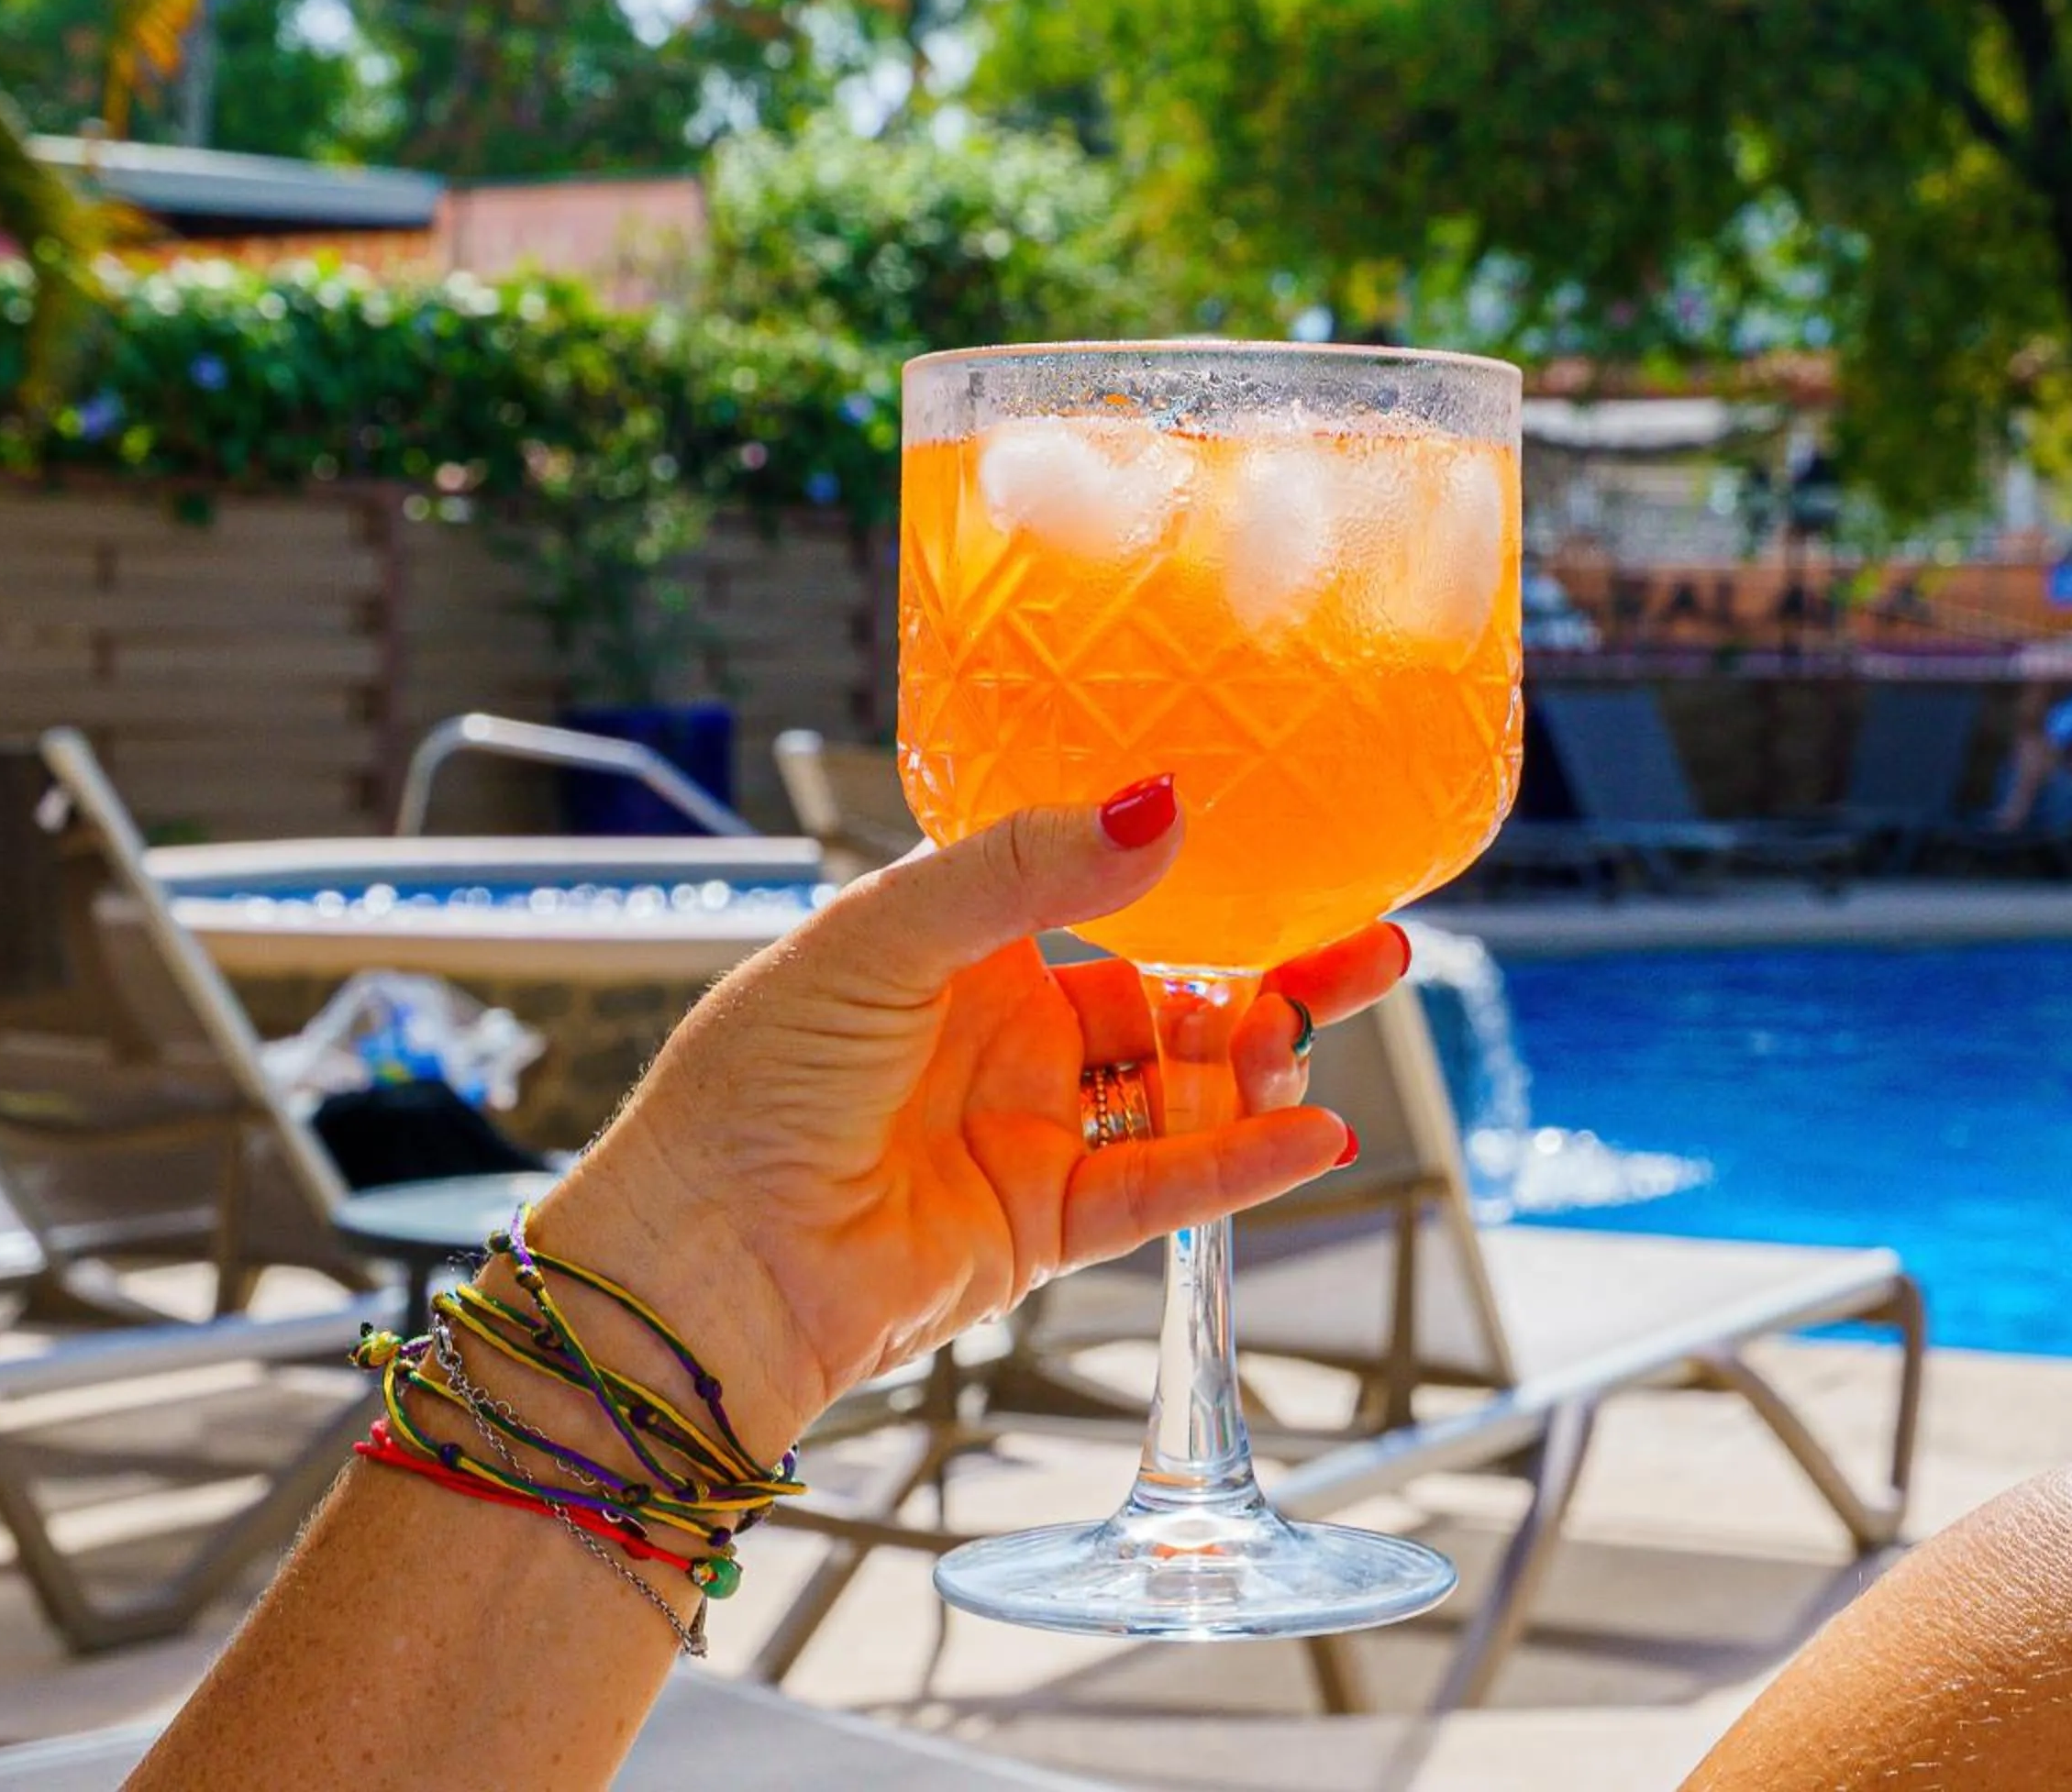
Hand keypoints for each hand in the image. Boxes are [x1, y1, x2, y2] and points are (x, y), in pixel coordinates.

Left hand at [530, 776, 1405, 1449]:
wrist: (703, 1263)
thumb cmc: (751, 1085)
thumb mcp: (883, 938)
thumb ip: (1023, 873)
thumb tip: (1158, 808)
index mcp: (957, 950)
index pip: (1104, 895)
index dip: (1196, 878)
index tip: (1293, 851)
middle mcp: (1004, 1036)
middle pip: (1172, 998)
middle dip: (1268, 978)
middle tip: (1368, 951)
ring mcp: (1030, 1133)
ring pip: (1180, 1094)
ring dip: (1253, 1071)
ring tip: (1300, 1043)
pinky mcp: (1044, 1229)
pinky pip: (1165, 1189)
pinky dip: (1241, 1166)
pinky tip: (1313, 1136)